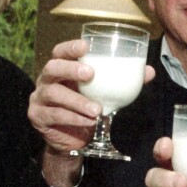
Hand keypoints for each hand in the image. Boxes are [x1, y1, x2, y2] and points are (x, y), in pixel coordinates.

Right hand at [29, 38, 154, 186]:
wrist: (72, 139)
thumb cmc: (86, 107)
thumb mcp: (103, 93)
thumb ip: (123, 81)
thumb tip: (148, 71)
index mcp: (61, 69)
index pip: (60, 52)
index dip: (70, 47)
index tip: (85, 46)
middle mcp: (47, 80)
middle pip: (52, 68)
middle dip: (70, 69)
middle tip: (90, 74)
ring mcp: (39, 98)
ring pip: (53, 94)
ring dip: (77, 101)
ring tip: (96, 109)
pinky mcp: (38, 117)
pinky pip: (55, 115)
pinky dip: (74, 118)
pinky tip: (89, 121)